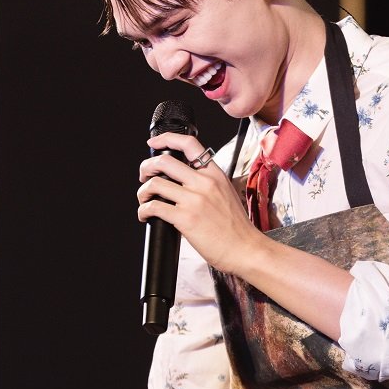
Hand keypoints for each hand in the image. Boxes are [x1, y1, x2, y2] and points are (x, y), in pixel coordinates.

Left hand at [139, 130, 263, 274]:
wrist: (245, 249)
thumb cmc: (236, 228)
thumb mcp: (226, 194)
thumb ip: (207, 183)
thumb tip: (182, 181)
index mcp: (214, 174)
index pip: (189, 144)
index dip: (166, 139)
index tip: (154, 143)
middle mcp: (204, 183)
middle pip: (164, 161)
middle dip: (146, 167)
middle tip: (144, 177)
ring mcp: (194, 200)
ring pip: (155, 184)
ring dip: (143, 192)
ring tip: (145, 201)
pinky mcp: (185, 218)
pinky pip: (154, 207)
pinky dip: (143, 211)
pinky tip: (146, 216)